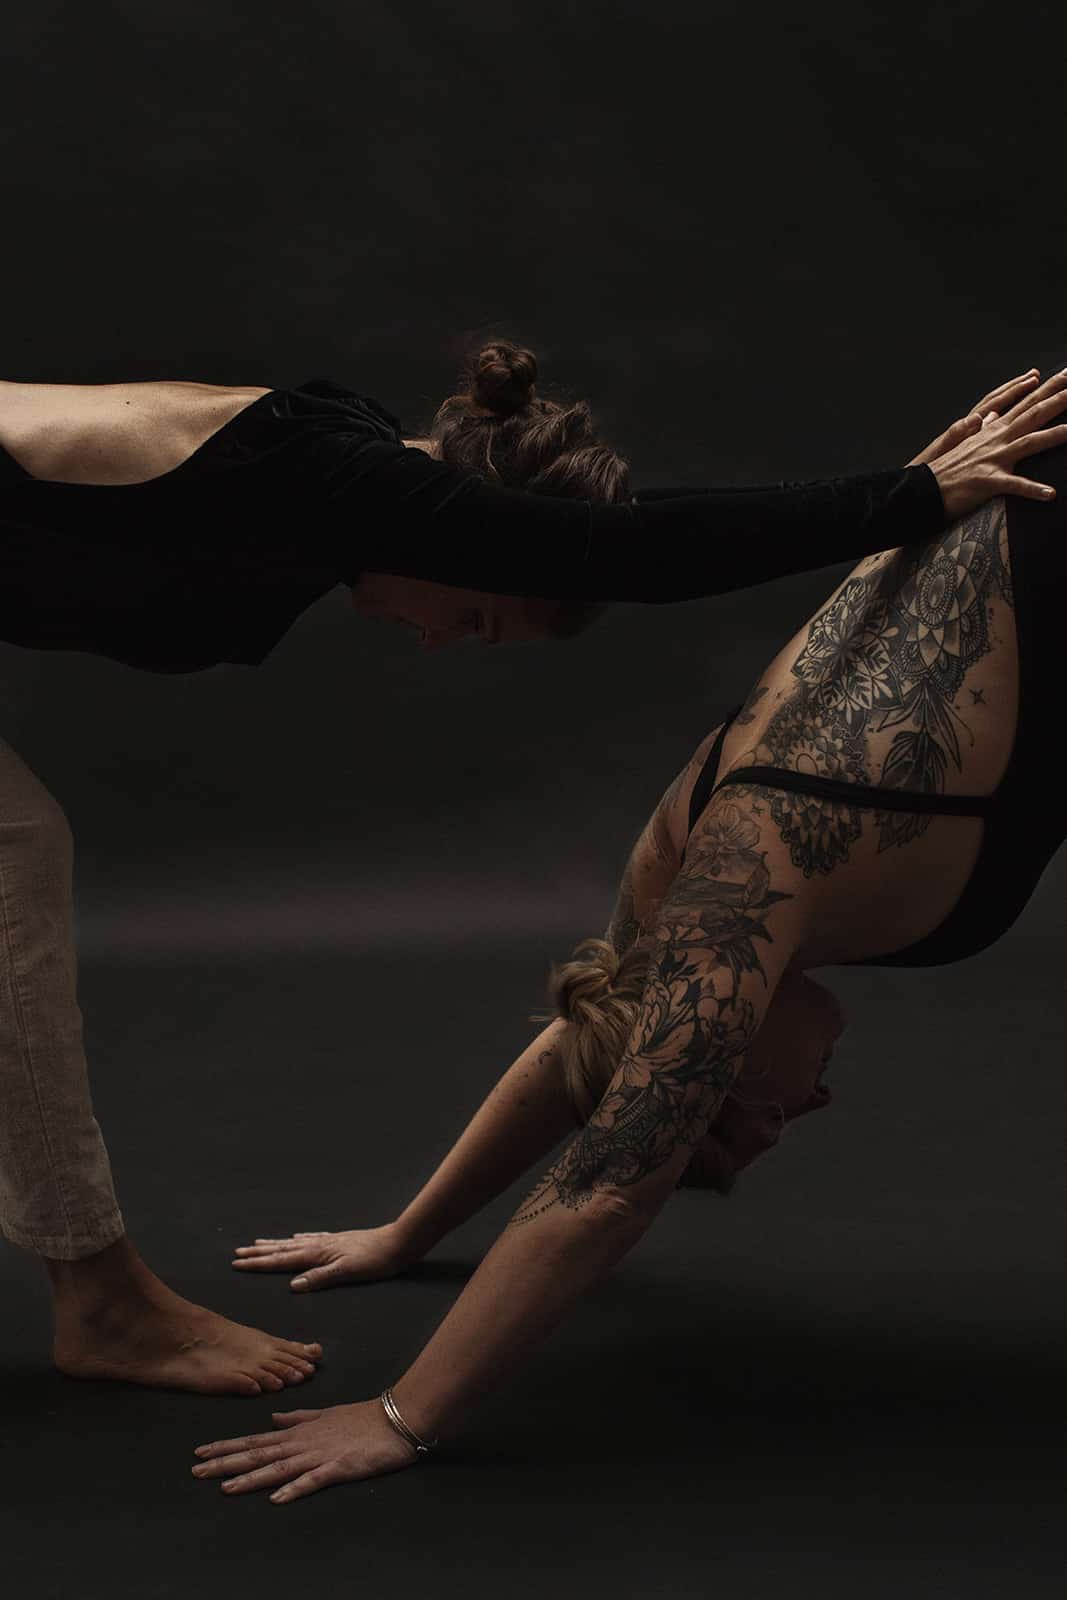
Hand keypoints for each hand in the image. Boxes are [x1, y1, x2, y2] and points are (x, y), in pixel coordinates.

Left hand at [191, 1400, 420, 1503]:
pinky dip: (294, 1488)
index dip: (227, 1447)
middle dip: (227, 1463)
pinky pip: (313, 1481)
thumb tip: (273, 1416)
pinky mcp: (339, 1468)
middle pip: (259, 1454)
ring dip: (251, 1477)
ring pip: (279, 1468)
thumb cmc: (362, 1418)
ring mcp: (320, 1456)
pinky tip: (277, 1497)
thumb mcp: (326, 1414)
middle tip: (196, 1470)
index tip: (200, 1452)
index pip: (256, 1440)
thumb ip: (298, 1417)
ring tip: (225, 1487)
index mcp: (299, 1432)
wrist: (397, 1418)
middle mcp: (303, 1443)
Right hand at [232, 1223, 421, 1292]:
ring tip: (257, 1242)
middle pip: (282, 1250)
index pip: (281, 1261)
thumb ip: (319, 1279)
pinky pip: (310, 1239)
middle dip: (259, 1253)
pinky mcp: (338, 1241)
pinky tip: (296, 1237)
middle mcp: (318, 1246)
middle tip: (237, 1253)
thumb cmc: (374, 1261)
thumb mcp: (347, 1273)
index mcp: (317, 1255)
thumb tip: (292, 1286)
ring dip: (274, 1245)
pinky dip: (297, 1240)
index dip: (259, 1264)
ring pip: (293, 1243)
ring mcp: (327, 1242)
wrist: (397, 1243)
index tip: (237, 1264)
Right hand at [921, 367, 1066, 519]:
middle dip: (1057, 398)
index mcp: (991, 429)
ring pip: (1029, 443)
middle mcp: (995, 439)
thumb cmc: (943, 469)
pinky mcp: (987, 482)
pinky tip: (1050, 493)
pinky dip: (1032, 490)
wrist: (922, 489)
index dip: (1043, 388)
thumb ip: (977, 428)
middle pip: (1032, 413)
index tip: (1063, 374)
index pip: (1022, 403)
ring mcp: (992, 459)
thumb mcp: (961, 443)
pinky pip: (1014, 486)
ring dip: (1053, 436)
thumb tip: (986, 415)